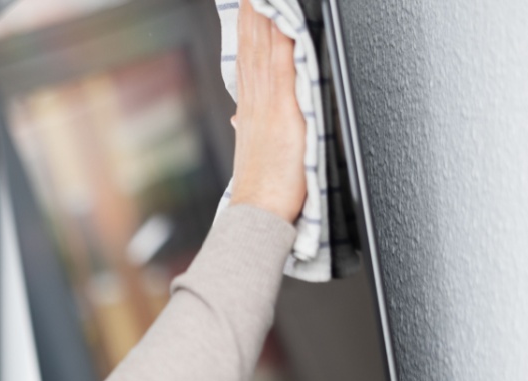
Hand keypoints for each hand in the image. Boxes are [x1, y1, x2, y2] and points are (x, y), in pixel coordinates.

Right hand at [228, 0, 306, 222]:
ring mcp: (269, 105)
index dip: (249, 24)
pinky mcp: (284, 113)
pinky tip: (286, 21)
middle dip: (253, 11)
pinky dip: (282, 40)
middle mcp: (256, 102)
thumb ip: (249, 127)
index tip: (249, 2)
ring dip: (265, 16)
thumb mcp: (252, 151)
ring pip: (265, 49)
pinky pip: (282, 68)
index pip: (249, 55)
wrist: (258, 212)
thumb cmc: (262, 187)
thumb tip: (241, 117)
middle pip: (254, 44)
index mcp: (250, 108)